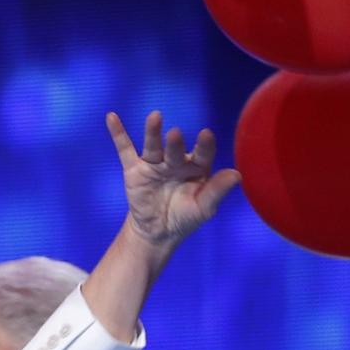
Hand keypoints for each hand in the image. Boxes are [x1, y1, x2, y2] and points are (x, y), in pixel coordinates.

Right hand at [107, 111, 240, 249]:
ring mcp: (154, 164)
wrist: (158, 231)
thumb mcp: (203, 208)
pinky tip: (111, 117)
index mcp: (197, 167)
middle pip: (175, 149)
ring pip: (153, 145)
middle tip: (175, 135)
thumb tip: (238, 175)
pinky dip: (118, 134)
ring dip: (153, 132)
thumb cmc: (185, 218)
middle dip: (175, 143)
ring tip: (155, 117)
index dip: (204, 145)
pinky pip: (125, 150)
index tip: (205, 134)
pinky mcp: (134, 170)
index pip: (203, 153)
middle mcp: (176, 161)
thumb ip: (217, 191)